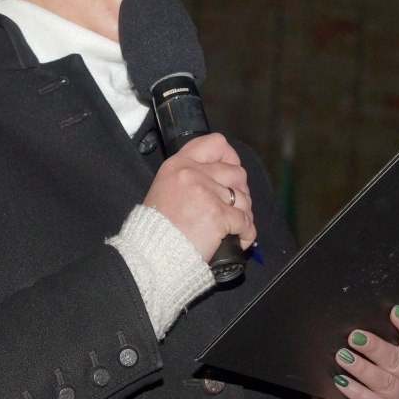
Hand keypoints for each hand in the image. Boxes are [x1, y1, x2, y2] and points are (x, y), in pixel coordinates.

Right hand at [143, 133, 256, 260]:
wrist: (152, 255)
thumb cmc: (156, 229)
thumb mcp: (164, 189)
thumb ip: (189, 178)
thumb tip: (220, 180)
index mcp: (179, 164)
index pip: (216, 143)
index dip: (231, 157)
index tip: (232, 173)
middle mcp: (193, 173)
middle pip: (237, 173)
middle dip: (241, 192)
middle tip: (235, 207)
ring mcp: (207, 193)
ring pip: (244, 198)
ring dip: (245, 214)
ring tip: (235, 228)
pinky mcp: (218, 215)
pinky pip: (246, 221)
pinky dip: (246, 233)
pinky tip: (239, 240)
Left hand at [316, 305, 398, 398]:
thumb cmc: (361, 380)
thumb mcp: (369, 360)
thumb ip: (371, 344)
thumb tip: (355, 324)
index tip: (395, 311)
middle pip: (398, 361)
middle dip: (376, 347)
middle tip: (354, 336)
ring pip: (387, 383)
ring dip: (363, 369)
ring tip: (343, 357)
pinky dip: (358, 393)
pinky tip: (342, 382)